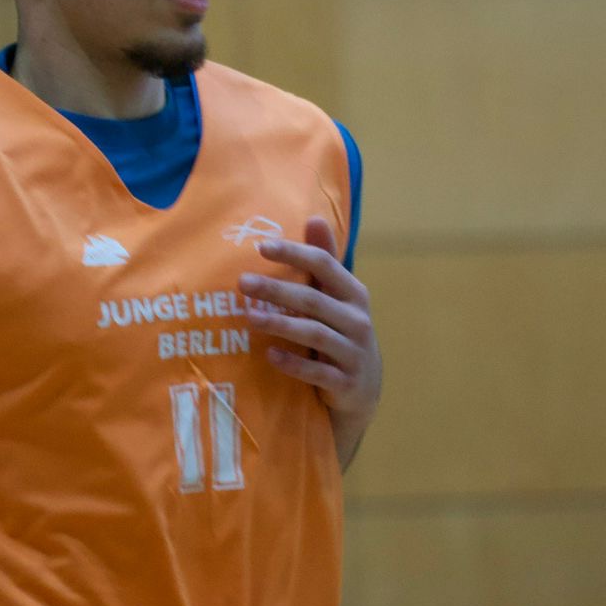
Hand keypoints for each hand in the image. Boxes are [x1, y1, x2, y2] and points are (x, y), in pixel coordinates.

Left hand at [240, 216, 381, 467]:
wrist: (363, 388)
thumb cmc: (341, 332)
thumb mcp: (337, 297)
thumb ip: (324, 261)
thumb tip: (314, 218)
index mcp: (354, 294)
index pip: (325, 265)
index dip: (294, 253)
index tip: (261, 247)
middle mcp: (358, 320)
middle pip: (314, 300)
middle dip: (277, 290)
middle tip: (242, 282)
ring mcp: (354, 352)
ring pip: (315, 335)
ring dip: (281, 325)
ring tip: (248, 318)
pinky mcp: (346, 382)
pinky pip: (317, 372)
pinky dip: (293, 363)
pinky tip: (269, 355)